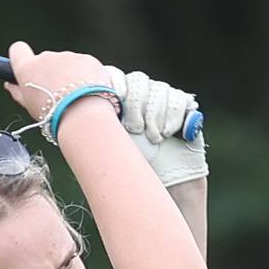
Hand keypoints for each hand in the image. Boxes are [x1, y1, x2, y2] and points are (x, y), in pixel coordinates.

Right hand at [3, 41, 110, 123]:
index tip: (28, 67)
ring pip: (67, 63)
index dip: (22, 57)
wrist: (83, 115)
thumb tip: (11, 85)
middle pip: (46, 60)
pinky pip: (84, 65)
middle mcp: (46, 57)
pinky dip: (86, 76)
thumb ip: (18, 92)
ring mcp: (67, 56)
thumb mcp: (29, 106)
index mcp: (28, 68)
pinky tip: (88, 92)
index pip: (18, 50)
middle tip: (58, 93)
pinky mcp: (86, 59)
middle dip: (51, 72)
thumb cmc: (54, 114)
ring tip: (76, 97)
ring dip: (70, 75)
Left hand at [103, 66, 208, 187]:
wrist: (164, 191)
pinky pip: (180, 99)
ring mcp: (163, 104)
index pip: (115, 77)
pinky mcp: (184, 112)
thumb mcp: (110, 149)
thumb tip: (83, 105)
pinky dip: (173, 115)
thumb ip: (99, 129)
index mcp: (118, 103)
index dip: (115, 83)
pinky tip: (166, 134)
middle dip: (136, 103)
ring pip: (160, 89)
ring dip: (155, 113)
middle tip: (135, 129)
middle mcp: (140, 99)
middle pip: (138, 81)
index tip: (115, 100)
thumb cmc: (132, 174)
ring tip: (153, 139)